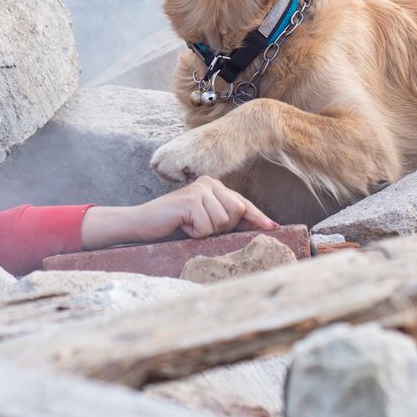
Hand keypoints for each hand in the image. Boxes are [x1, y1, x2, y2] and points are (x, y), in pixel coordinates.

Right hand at [79, 177, 278, 249]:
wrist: (142, 225)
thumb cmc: (174, 227)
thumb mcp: (205, 223)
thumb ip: (227, 222)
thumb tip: (261, 226)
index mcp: (215, 186)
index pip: (243, 203)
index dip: (258, 217)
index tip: (274, 227)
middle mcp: (209, 183)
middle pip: (237, 212)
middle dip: (222, 228)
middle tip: (198, 228)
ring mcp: (200, 189)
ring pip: (223, 221)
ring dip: (205, 232)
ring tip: (188, 226)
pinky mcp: (190, 199)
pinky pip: (206, 226)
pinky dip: (195, 233)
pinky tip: (181, 225)